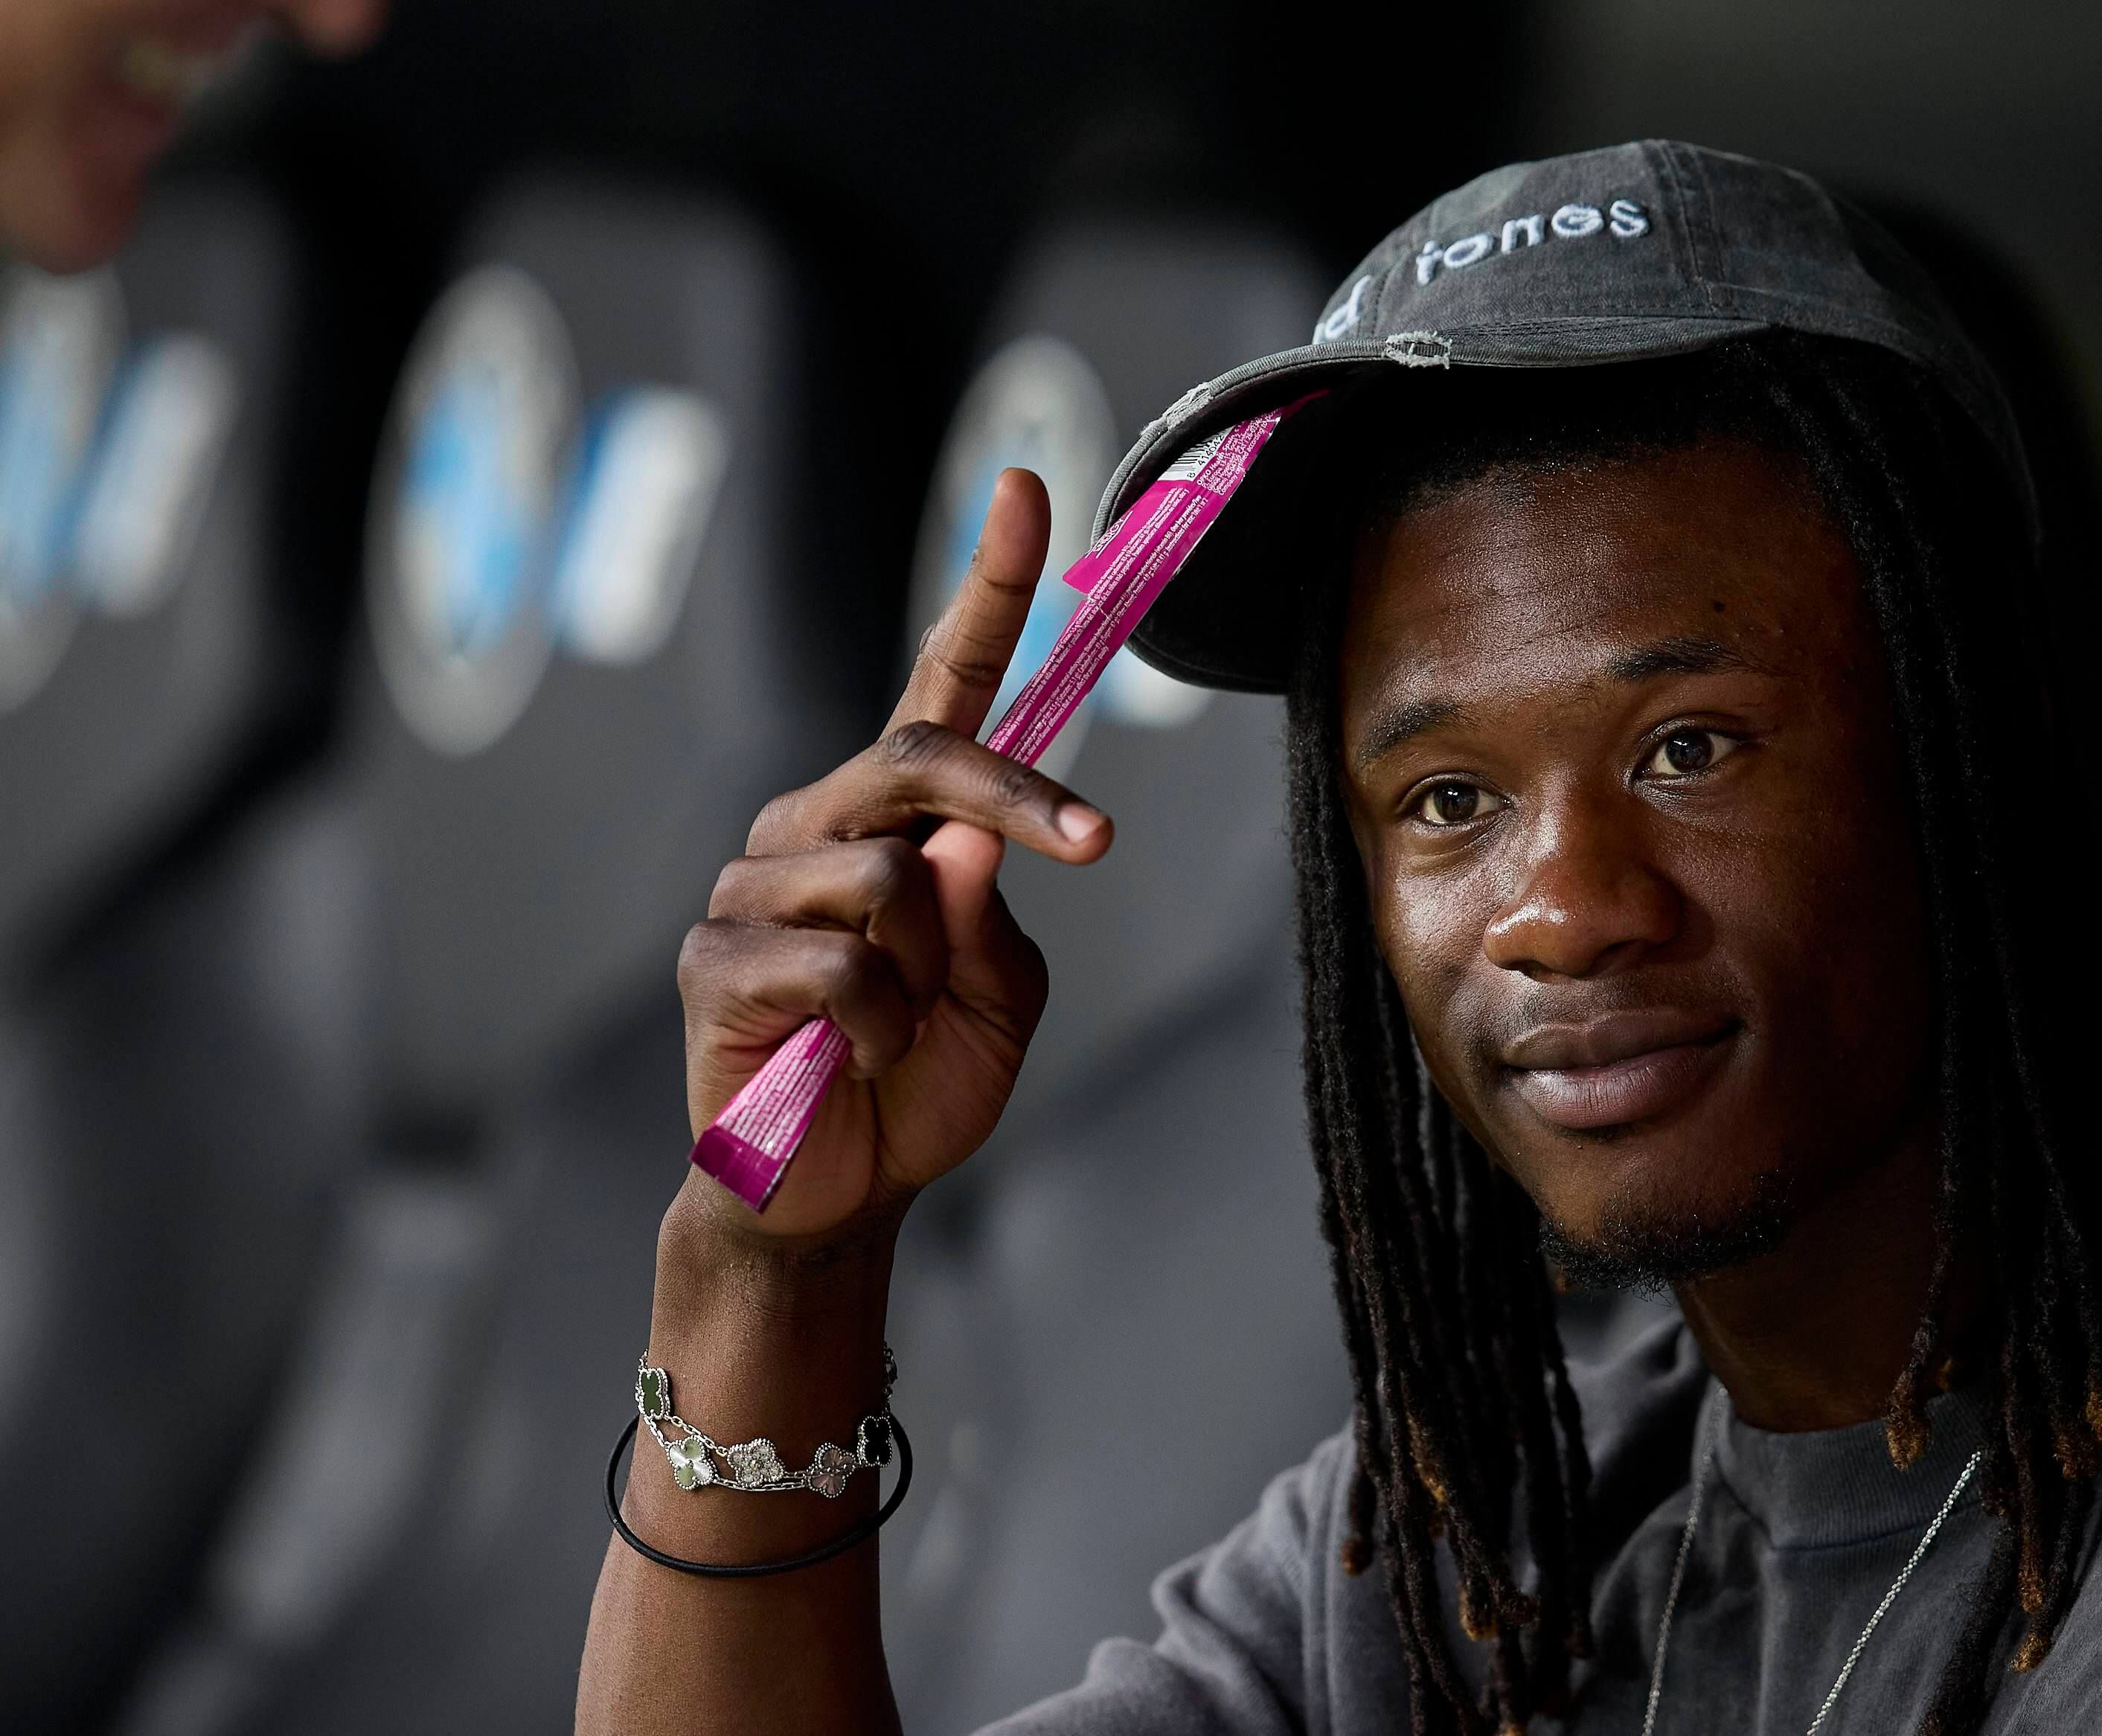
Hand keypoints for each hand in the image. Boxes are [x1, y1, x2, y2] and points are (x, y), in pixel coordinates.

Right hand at [674, 469, 1110, 1242]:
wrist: (836, 1190)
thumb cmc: (918, 1082)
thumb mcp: (1001, 998)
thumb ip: (995, 910)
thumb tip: (973, 839)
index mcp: (897, 819)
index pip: (943, 683)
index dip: (985, 586)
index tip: (1024, 487)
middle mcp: (820, 824)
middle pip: (924, 752)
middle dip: (1021, 796)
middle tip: (1091, 843)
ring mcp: (759, 881)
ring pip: (889, 874)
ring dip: (925, 973)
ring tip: (889, 1031)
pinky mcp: (718, 952)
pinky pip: (842, 962)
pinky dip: (878, 1025)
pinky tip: (846, 1058)